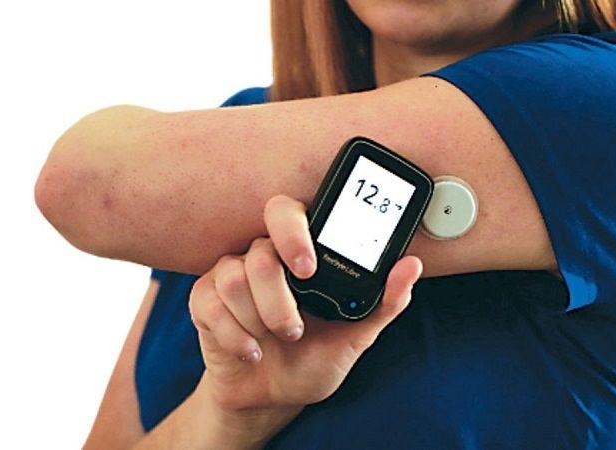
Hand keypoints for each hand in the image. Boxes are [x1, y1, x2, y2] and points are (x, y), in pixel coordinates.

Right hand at [188, 195, 422, 437]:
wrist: (272, 396)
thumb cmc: (314, 357)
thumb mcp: (357, 336)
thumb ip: (387, 301)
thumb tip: (412, 265)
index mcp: (300, 254)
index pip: (287, 212)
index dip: (293, 232)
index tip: (309, 270)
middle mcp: (263, 258)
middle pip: (259, 249)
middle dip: (276, 290)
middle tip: (294, 322)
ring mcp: (229, 277)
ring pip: (234, 278)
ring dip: (262, 321)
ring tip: (280, 339)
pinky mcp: (204, 301)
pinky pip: (210, 306)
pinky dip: (236, 337)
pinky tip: (254, 352)